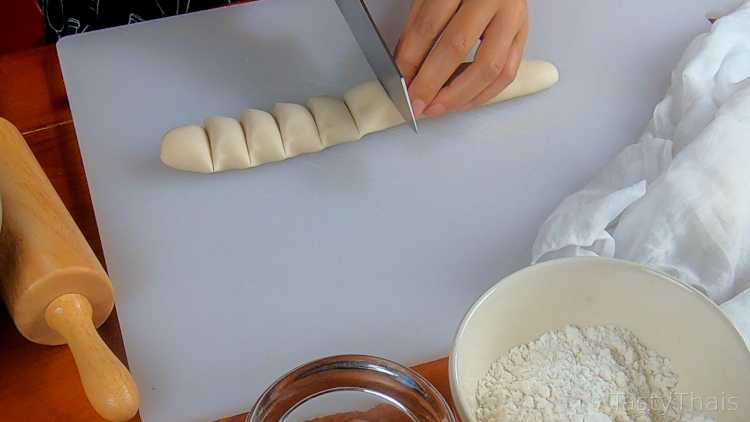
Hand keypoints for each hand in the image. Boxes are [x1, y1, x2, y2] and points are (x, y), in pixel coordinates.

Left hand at [395, 0, 528, 117]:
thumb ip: (418, 30)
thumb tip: (406, 70)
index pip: (429, 25)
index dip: (411, 60)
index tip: (402, 84)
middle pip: (458, 47)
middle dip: (433, 84)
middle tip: (418, 104)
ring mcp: (512, 16)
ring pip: (490, 67)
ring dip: (461, 96)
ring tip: (438, 108)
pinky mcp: (523, 33)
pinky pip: (508, 72)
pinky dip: (485, 93)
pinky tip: (464, 101)